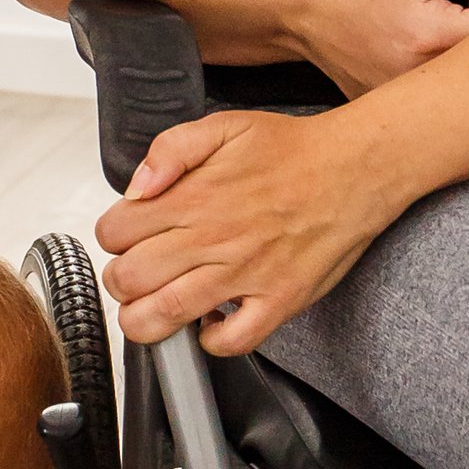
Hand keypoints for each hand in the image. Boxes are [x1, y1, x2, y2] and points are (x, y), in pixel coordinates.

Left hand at [96, 110, 396, 355]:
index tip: (127, 236)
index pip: (114, 232)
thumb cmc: (293, 151)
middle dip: (121, 279)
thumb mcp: (224, 125)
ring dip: (146, 319)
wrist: (355, 169)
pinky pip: (230, 342)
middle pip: (128, 280)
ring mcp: (246, 275)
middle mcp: (213, 239)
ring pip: (164, 317)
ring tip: (155, 306)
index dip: (113, 235)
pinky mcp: (278, 301)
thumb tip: (137, 187)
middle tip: (137, 273)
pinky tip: (210, 321)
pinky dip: (211, 341)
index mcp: (193, 197)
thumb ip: (170, 149)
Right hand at [283, 0, 468, 98]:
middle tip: (451, 15)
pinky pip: (447, 102)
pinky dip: (446, 81)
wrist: (307, 12)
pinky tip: (417, 58)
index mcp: (430, 38)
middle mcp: (422, 83)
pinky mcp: (403, 120)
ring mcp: (409, 108)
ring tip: (430, 35)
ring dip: (466, 60)